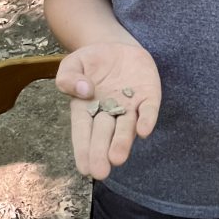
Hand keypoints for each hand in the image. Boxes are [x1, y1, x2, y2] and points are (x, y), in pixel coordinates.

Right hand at [56, 43, 160, 179]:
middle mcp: (109, 112)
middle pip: (105, 133)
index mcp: (86, 108)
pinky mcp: (149, 96)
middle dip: (102, 152)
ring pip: (126, 127)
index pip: (83, 131)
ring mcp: (130, 106)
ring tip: (118, 158)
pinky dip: (147, 120)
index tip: (84, 168)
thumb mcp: (72, 64)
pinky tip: (144, 131)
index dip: (83, 149)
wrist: (117, 46)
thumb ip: (69, 78)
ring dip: (123, 141)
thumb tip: (84, 91)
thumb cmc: (91, 61)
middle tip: (101, 172)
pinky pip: (148, 109)